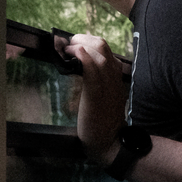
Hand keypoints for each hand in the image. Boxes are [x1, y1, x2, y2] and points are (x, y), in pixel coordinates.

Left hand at [64, 33, 127, 162]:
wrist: (109, 143)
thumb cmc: (102, 121)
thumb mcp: (102, 96)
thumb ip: (95, 80)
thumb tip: (79, 66)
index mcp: (114, 76)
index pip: (104, 48)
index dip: (86, 41)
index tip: (72, 45)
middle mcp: (113, 76)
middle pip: (102, 45)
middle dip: (81, 39)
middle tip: (66, 47)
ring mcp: (106, 84)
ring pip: (99, 53)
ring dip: (80, 46)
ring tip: (66, 50)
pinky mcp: (97, 95)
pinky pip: (93, 71)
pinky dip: (84, 59)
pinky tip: (75, 54)